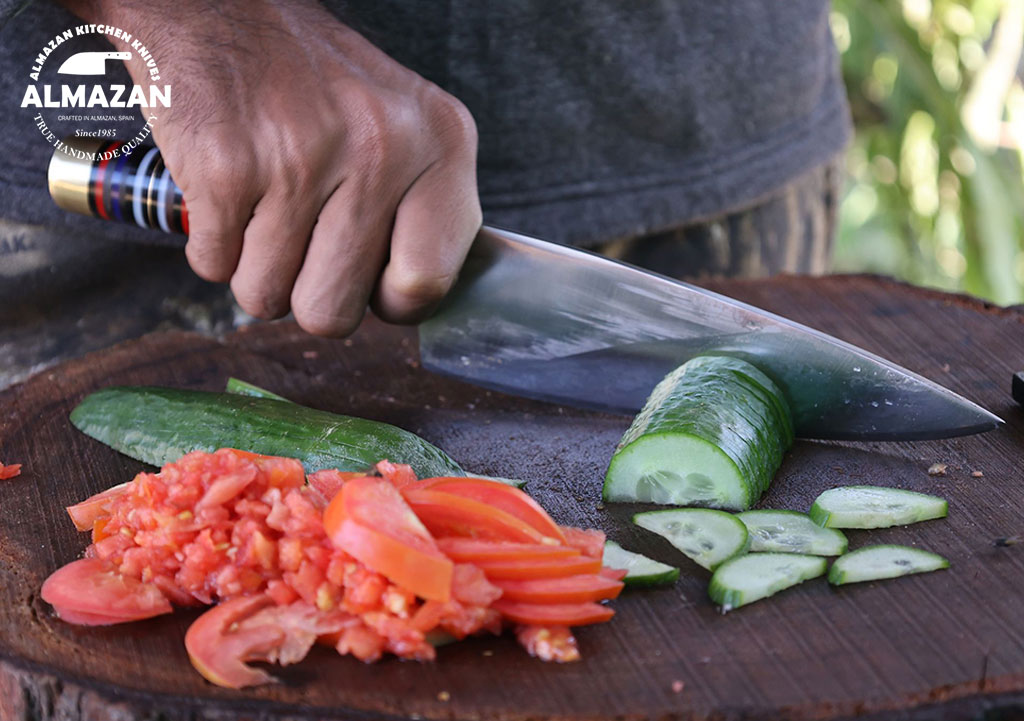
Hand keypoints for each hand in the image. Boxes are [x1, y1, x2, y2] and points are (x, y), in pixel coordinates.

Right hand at [65, 0, 480, 335]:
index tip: (370, 281)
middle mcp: (381, 150)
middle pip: (334, 312)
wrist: (222, 8)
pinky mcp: (228, 169)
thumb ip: (422, 210)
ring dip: (255, 267)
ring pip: (266, 297)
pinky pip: (214, 266)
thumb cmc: (315, 83)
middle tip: (303, 241)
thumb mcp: (402, 126)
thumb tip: (411, 301)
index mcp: (441, 142)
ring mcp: (302, 160)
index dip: (389, 300)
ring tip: (264, 207)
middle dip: (307, 293)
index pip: (427, 282)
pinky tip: (230, 195)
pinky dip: (212, 244)